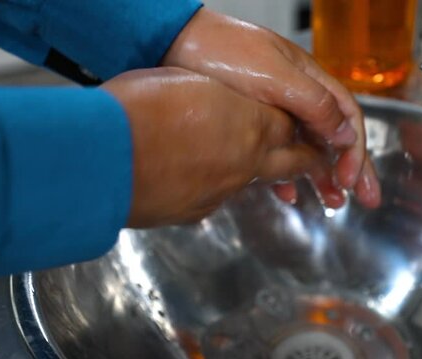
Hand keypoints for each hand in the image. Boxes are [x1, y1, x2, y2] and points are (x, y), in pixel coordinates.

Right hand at [103, 67, 319, 226]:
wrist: (104, 156)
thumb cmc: (142, 108)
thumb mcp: (191, 83)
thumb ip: (220, 99)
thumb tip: (222, 106)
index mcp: (250, 124)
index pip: (292, 125)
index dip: (297, 124)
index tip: (300, 124)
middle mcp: (246, 163)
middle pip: (293, 163)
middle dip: (307, 160)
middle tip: (316, 161)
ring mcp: (222, 192)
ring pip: (252, 181)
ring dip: (256, 173)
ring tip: (256, 171)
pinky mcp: (196, 212)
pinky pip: (217, 197)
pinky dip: (216, 186)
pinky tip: (199, 177)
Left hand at [162, 9, 380, 207]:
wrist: (171, 44)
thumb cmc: (221, 51)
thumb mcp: (273, 76)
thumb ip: (312, 103)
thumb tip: (344, 133)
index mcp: (309, 80)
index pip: (346, 118)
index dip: (354, 150)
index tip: (351, 180)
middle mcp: (297, 95)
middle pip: (334, 135)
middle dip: (352, 168)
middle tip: (365, 199)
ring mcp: (275, 108)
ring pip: (309, 146)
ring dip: (322, 175)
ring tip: (331, 202)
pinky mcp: (251, 121)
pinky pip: (278, 151)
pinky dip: (286, 173)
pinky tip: (288, 192)